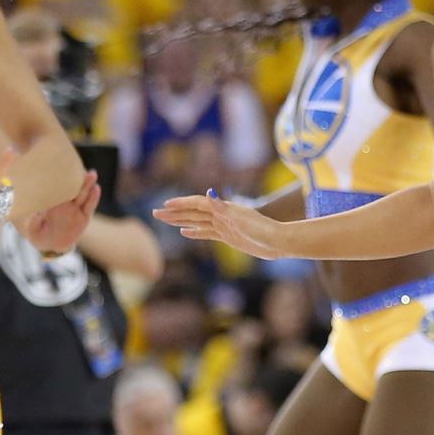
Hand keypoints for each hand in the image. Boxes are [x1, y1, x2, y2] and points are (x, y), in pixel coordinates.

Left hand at [22, 172, 100, 257]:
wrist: (52, 246)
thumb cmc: (39, 235)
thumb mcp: (32, 230)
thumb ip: (34, 221)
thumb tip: (38, 212)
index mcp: (51, 202)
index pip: (56, 187)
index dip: (60, 177)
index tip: (61, 168)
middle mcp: (65, 203)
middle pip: (73, 188)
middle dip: (77, 177)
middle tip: (79, 165)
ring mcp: (75, 209)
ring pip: (83, 194)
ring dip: (88, 184)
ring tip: (92, 174)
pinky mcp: (83, 217)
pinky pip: (89, 206)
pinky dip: (93, 198)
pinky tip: (96, 189)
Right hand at [153, 190, 287, 258]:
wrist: (278, 242)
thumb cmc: (263, 230)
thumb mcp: (241, 218)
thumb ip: (222, 207)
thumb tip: (209, 193)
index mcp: (223, 209)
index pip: (197, 204)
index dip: (181, 204)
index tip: (165, 206)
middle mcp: (221, 215)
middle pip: (193, 212)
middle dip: (174, 213)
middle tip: (155, 213)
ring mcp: (224, 225)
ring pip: (196, 222)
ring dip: (180, 220)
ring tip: (164, 220)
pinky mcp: (228, 235)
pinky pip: (206, 233)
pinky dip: (194, 232)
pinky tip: (184, 232)